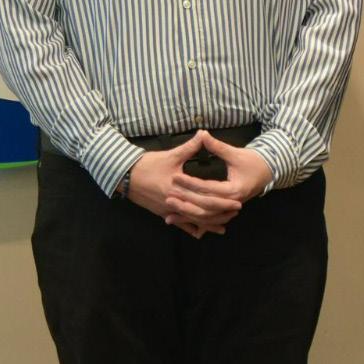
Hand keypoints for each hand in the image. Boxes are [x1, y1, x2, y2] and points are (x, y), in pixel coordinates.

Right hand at [125, 133, 242, 238]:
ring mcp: (169, 211)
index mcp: (180, 190)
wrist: (126, 176)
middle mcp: (175, 204)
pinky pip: (180, 224)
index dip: (222, 202)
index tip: (237, 201)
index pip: (206, 199)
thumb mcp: (171, 155)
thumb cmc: (148, 165)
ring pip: (193, 222)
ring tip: (223, 225)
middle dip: (220, 215)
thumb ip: (190, 146)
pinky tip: (201, 232)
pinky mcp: (163, 213)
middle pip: (202, 214)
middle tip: (235, 214)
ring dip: (208, 224)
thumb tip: (204, 133)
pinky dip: (192, 227)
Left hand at [168, 131, 272, 227]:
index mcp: (233, 189)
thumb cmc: (252, 161)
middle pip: (204, 206)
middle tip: (168, 197)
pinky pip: (209, 219)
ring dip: (188, 216)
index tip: (175, 177)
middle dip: (186, 202)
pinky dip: (195, 221)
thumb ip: (217, 146)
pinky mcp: (226, 211)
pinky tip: (182, 221)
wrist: (267, 172)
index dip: (190, 183)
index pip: (207, 187)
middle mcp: (231, 203)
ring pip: (205, 217)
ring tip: (170, 214)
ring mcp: (229, 209)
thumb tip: (202, 133)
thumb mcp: (235, 152)